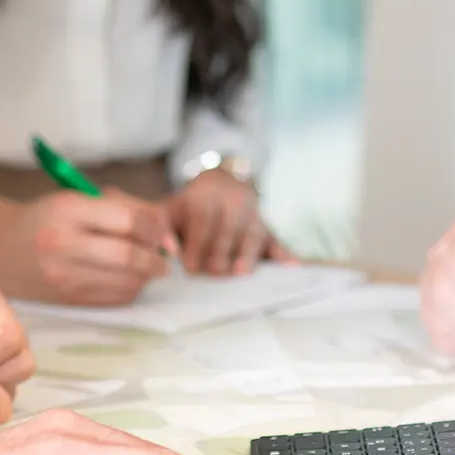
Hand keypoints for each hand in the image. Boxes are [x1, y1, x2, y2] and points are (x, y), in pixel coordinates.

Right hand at [0, 185, 175, 306]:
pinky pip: (114, 298)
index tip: (162, 230)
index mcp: (67, 210)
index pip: (127, 221)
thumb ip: (125, 208)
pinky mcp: (67, 299)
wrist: (0, 246)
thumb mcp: (80, 197)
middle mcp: (62, 245)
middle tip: (164, 255)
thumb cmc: (49, 216)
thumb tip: (166, 236)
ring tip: (148, 265)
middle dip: (156, 257)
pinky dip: (131, 288)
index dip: (155, 226)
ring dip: (147, 275)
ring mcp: (63, 277)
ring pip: (125, 282)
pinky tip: (128, 277)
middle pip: (128, 256)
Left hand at [163, 170, 288, 275]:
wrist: (221, 181)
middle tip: (213, 273)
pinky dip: (285, 254)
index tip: (190, 267)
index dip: (198, 244)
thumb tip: (165, 251)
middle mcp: (234, 202)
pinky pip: (277, 241)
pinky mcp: (268, 229)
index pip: (203, 219)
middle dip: (220, 253)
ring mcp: (254, 215)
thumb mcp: (170, 208)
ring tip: (241, 272)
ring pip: (253, 234)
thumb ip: (161, 228)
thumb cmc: (190, 206)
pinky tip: (292, 267)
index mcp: (206, 197)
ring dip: (248, 254)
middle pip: (229, 229)